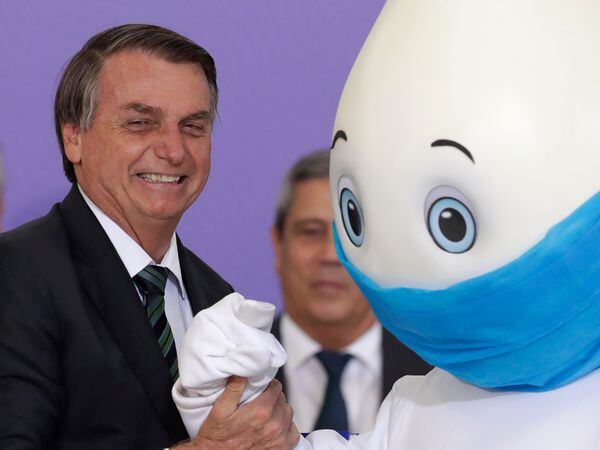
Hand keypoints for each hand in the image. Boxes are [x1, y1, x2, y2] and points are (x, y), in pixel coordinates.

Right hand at [176, 376, 298, 449]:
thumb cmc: (217, 435)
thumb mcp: (220, 409)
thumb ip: (233, 388)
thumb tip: (243, 370)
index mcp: (261, 411)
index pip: (276, 387)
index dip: (268, 385)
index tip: (261, 388)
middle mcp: (274, 424)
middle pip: (282, 400)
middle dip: (273, 398)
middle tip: (261, 401)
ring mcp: (280, 438)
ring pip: (288, 414)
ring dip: (280, 412)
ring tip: (266, 414)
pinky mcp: (282, 449)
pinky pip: (293, 432)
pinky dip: (286, 428)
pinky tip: (274, 427)